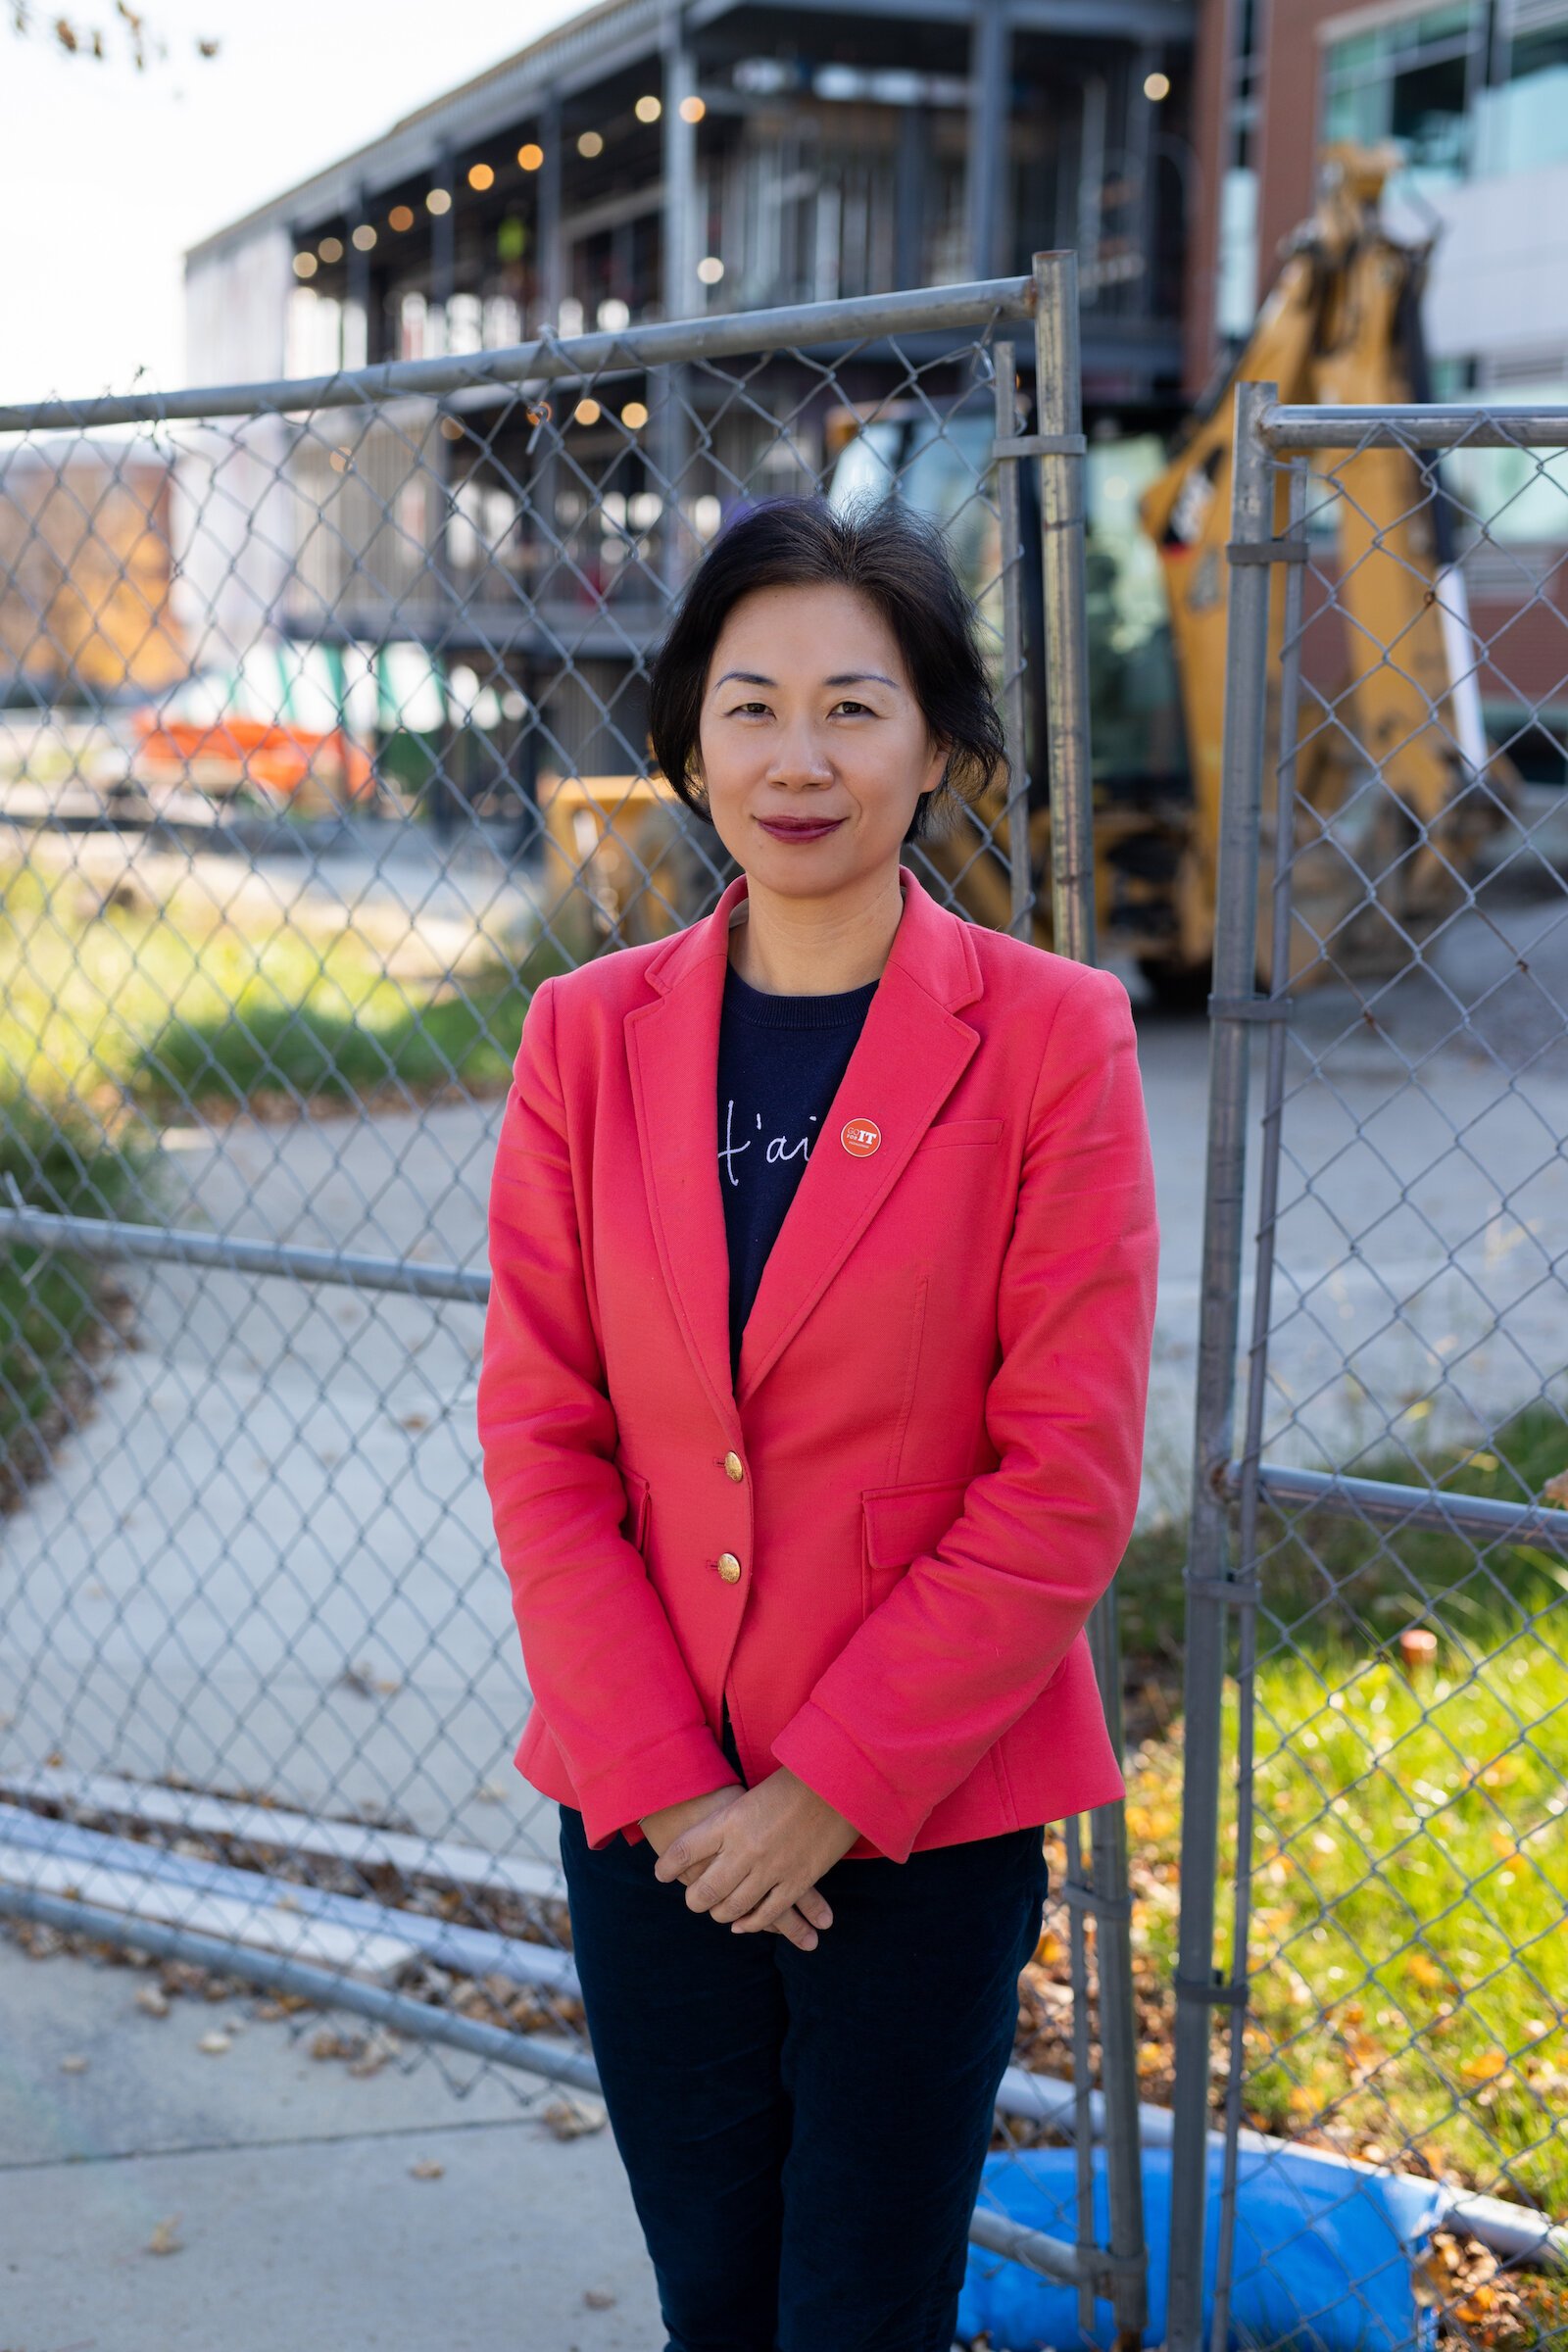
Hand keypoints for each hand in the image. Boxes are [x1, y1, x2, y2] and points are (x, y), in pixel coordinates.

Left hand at [653, 1768, 858, 1938]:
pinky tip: (743, 1924)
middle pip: (705, 1889)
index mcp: (729, 1819)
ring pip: (733, 1907)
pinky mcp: (797, 1881)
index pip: (683, 1851)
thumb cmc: (794, 1779)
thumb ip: (730, 1819)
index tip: (662, 1874)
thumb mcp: (751, 1794)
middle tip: (693, 1900)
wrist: (837, 1780)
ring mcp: (771, 1868)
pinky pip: (767, 1913)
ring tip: (717, 1911)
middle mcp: (744, 1848)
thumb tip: (710, 1838)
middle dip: (695, 1900)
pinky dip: (752, 1923)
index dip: (668, 1866)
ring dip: (721, 1913)